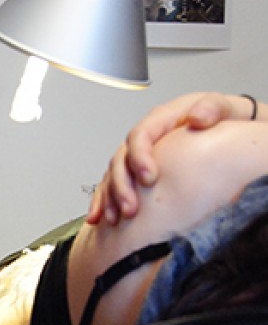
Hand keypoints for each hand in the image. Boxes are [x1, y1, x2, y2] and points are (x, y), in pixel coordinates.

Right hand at [87, 92, 257, 225]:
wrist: (225, 126)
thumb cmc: (222, 117)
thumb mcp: (223, 105)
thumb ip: (212, 107)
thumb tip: (198, 117)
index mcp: (162, 120)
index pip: (140, 136)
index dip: (139, 157)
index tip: (149, 178)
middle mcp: (146, 138)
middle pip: (121, 159)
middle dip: (122, 186)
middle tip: (131, 208)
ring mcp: (139, 155)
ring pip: (114, 175)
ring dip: (111, 198)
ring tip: (115, 218)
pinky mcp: (137, 172)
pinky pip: (113, 185)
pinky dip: (104, 201)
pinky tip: (100, 218)